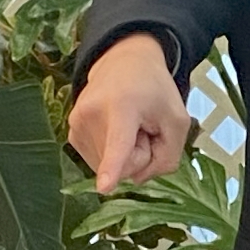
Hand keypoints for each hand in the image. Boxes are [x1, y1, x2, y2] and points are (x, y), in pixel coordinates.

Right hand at [68, 34, 189, 191]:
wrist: (123, 62)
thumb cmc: (154, 91)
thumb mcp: (177, 121)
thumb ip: (167, 157)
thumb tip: (136, 179)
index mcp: (123, 107)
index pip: (118, 144)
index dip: (111, 168)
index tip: (103, 187)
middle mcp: (92, 114)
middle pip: (124, 165)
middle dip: (139, 153)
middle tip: (141, 127)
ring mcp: (77, 124)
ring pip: (109, 166)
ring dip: (124, 153)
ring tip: (127, 125)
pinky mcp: (71, 134)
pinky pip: (98, 162)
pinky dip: (110, 152)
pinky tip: (113, 129)